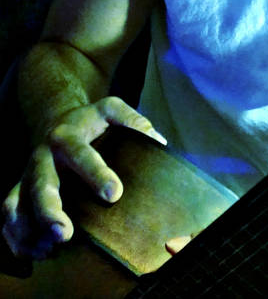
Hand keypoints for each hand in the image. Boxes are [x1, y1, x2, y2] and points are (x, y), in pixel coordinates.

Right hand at [1, 96, 165, 258]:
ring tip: (50, 248)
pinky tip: (35, 252)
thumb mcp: (110, 109)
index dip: (96, 174)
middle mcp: (41, 157)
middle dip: (50, 210)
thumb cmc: (90, 120)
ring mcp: (26, 176)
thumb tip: (158, 141)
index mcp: (66, 136)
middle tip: (65, 233)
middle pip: (40, 185)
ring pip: (16, 204)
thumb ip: (133, 120)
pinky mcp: (19, 190)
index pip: (80, 155)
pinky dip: (16, 236)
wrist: (53, 120)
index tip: (114, 194)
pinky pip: (9, 215)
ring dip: (30, 229)